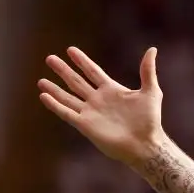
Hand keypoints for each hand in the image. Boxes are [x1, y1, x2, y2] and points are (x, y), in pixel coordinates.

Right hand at [38, 47, 164, 165]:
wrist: (145, 144)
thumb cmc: (151, 120)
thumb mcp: (151, 92)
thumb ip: (147, 71)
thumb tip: (152, 49)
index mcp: (112, 90)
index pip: (93, 71)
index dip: (82, 61)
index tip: (70, 50)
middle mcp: (99, 100)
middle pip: (77, 81)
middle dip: (63, 70)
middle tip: (50, 58)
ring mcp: (91, 112)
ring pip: (68, 97)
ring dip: (54, 89)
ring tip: (41, 80)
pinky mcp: (86, 125)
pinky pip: (66, 113)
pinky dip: (55, 105)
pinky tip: (43, 96)